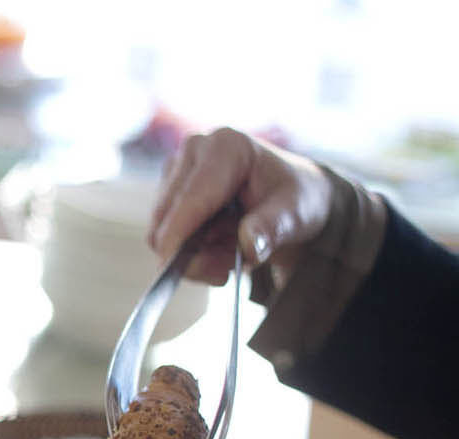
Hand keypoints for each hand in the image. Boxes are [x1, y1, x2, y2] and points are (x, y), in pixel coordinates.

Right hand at [149, 127, 334, 286]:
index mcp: (226, 147)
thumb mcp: (297, 212)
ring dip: (195, 256)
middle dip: (193, 254)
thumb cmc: (295, 198)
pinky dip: (190, 253)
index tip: (169, 267)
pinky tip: (217, 249)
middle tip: (227, 271)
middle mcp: (194, 151)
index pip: (191, 197)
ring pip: (161, 232)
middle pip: (167, 217)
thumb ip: (273, 227)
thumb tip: (250, 244)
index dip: (178, 234)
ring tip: (230, 257)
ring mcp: (177, 170)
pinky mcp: (168, 191)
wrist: (290, 196)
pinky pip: (164, 237)